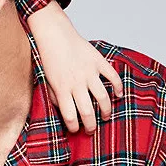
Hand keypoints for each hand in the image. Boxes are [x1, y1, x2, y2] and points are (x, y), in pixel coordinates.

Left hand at [27, 1, 122, 133]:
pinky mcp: (98, 62)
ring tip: (106, 116)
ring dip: (106, 110)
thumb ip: (54, 97)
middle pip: (87, 111)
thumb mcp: (46, 81)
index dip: (74, 127)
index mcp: (61, 88)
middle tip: (92, 130)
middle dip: (91, 125)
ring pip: (103, 98)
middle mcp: (76, 82)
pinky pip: (113, 77)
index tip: (76, 130)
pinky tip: (118, 95)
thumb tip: (64, 111)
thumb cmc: (49, 58)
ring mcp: (89, 72)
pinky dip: (118, 87)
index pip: (70, 115)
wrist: (55, 35)